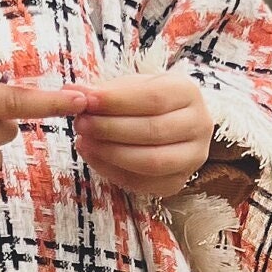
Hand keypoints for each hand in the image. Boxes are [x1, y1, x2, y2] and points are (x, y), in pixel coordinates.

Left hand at [71, 72, 214, 198]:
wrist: (168, 122)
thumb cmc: (145, 101)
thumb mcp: (127, 88)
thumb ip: (102, 91)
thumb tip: (71, 92)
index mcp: (188, 93)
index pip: (154, 98)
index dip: (117, 102)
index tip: (87, 101)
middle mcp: (199, 125)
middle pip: (153, 131)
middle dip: (111, 128)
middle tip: (80, 124)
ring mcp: (193, 157)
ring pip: (151, 161)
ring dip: (111, 153)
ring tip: (84, 140)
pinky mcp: (178, 182)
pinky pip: (143, 183)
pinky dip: (113, 171)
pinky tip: (93, 156)